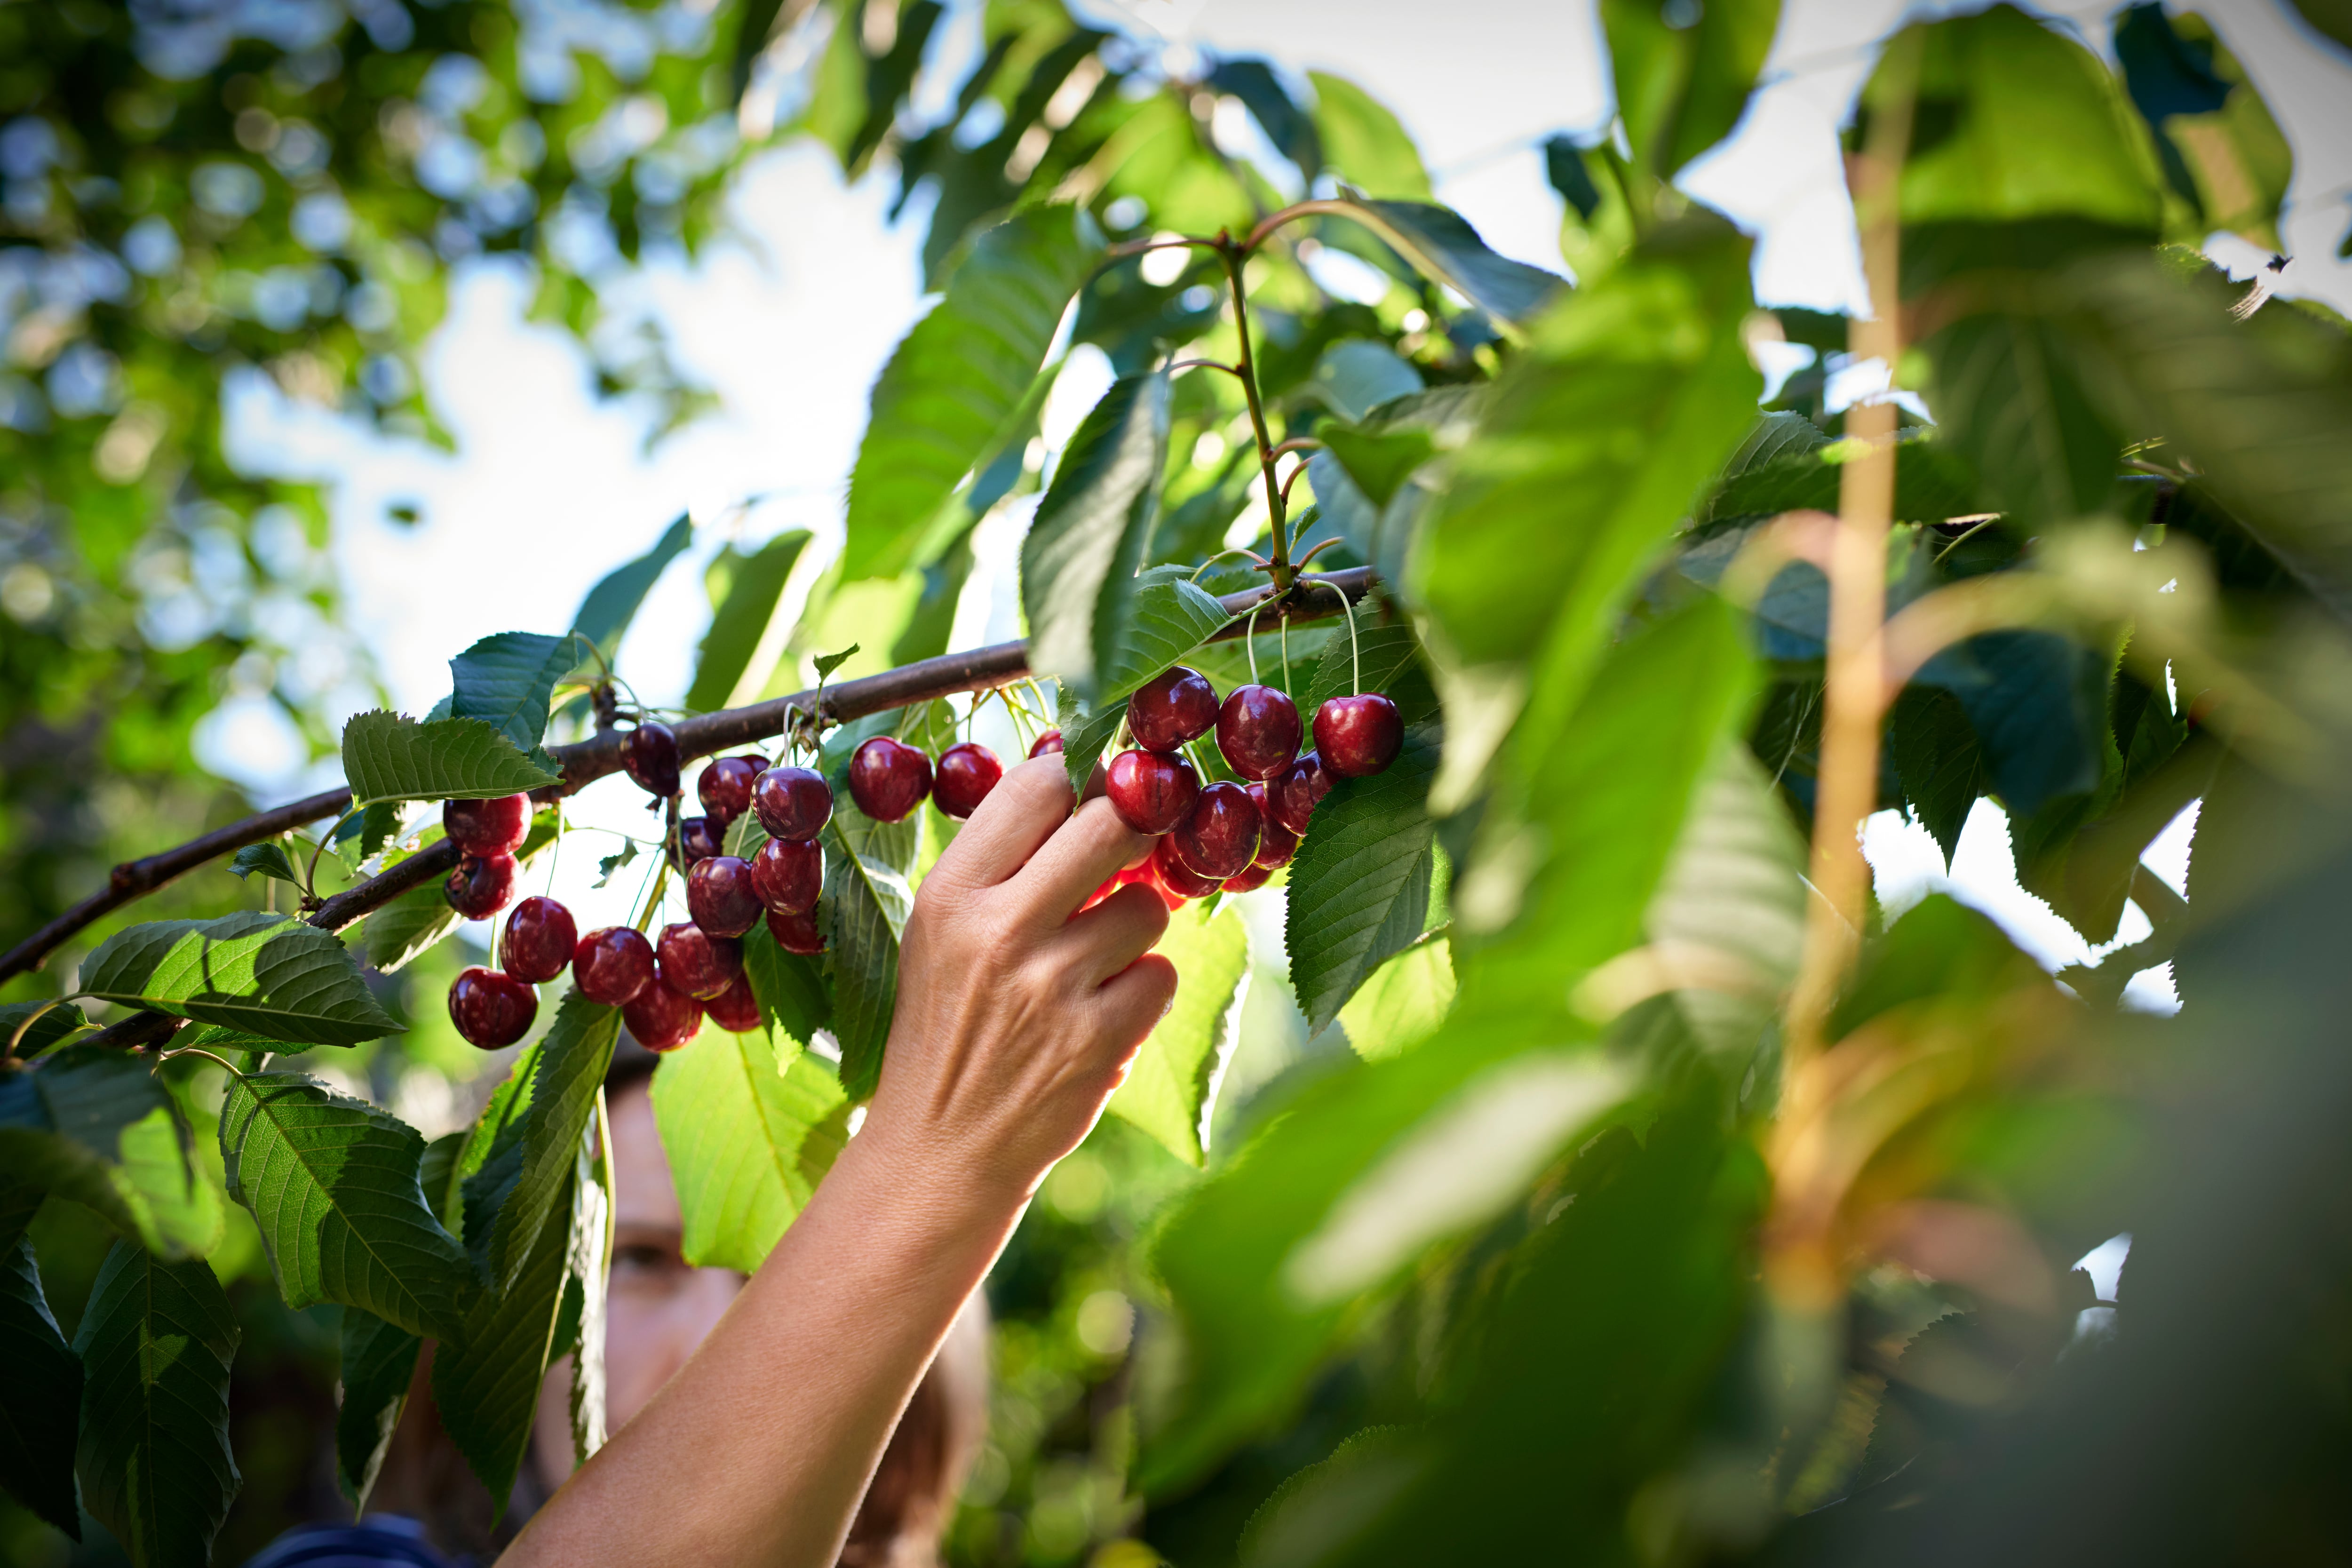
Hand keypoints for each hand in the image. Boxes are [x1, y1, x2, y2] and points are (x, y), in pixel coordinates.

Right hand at [864, 756, 1175, 1201]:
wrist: (939, 1149)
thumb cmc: (949, 1025)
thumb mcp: (941, 933)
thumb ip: (1001, 860)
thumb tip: (1072, 767)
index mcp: (951, 895)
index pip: (1038, 788)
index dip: (1080, 785)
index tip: (1092, 800)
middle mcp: (998, 931)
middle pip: (1111, 825)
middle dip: (1129, 837)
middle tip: (1119, 862)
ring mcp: (1051, 986)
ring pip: (1148, 905)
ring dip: (1135, 928)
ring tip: (1094, 962)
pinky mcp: (1097, 1040)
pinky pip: (1161, 975)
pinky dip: (1143, 992)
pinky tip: (1102, 1014)